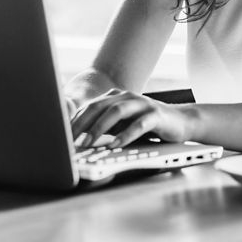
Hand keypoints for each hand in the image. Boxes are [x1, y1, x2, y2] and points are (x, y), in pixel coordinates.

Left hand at [70, 91, 194, 148]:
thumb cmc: (145, 125)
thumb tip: (77, 140)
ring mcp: (141, 104)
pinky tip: (116, 145)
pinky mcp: (156, 115)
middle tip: (70, 141)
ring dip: (100, 128)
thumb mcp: (121, 125)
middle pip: (99, 107)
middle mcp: (126, 97)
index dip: (74, 122)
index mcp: (114, 98)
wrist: (180, 121)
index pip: (88, 107)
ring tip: (89, 143)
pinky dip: (125, 134)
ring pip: (116, 112)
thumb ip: (102, 127)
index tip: (61, 137)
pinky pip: (139, 124)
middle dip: (82, 124)